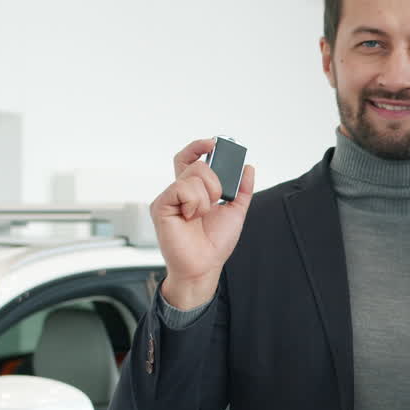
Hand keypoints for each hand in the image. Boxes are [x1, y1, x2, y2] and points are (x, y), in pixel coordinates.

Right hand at [151, 138, 255, 308]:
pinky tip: (191, 217)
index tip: (213, 143)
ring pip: (192, 176)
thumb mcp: (235, 212)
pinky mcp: (161, 206)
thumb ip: (242, 190)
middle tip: (217, 198)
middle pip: (196, 164)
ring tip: (202, 214)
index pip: (190, 159)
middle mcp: (179, 191)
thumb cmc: (214, 243)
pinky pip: (181, 189)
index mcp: (194, 190)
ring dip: (206, 195)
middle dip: (214, 179)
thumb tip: (248, 168)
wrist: (204, 266)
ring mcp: (169, 198)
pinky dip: (194, 202)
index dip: (198, 147)